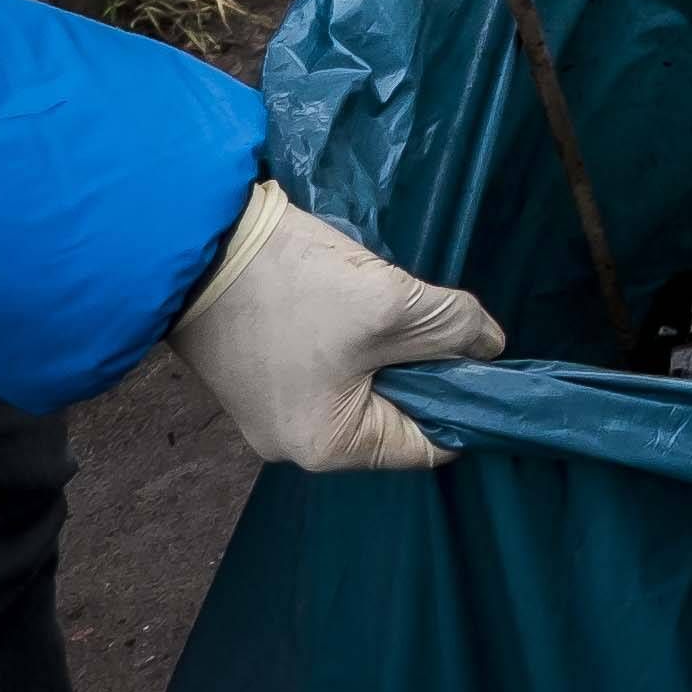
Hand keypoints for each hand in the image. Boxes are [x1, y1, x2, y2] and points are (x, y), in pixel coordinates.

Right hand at [163, 184, 502, 475]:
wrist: (197, 244)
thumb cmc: (294, 288)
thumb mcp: (392, 307)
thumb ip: (453, 330)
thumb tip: (490, 347)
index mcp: (328, 447)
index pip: (425, 445)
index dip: (467, 404)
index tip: (494, 365)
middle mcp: (296, 444)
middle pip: (395, 414)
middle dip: (426, 369)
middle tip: (447, 323)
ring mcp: (272, 411)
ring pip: (365, 386)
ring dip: (391, 349)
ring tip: (398, 307)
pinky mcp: (262, 375)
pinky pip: (332, 369)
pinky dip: (357, 341)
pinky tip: (361, 303)